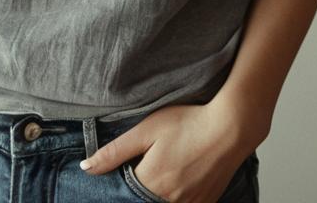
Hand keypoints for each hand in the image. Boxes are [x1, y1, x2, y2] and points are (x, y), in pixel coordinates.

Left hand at [80, 90, 266, 201]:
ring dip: (156, 194)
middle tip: (148, 166)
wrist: (230, 127)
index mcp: (152, 183)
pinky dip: (175, 197)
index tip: (120, 176)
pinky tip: (177, 178)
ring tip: (162, 170)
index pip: (124, 196)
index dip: (118, 188)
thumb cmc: (188, 122)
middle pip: (144, 201)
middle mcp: (171, 200)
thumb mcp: (146, 130)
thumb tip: (85, 168)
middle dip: (136, 193)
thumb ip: (115, 152)